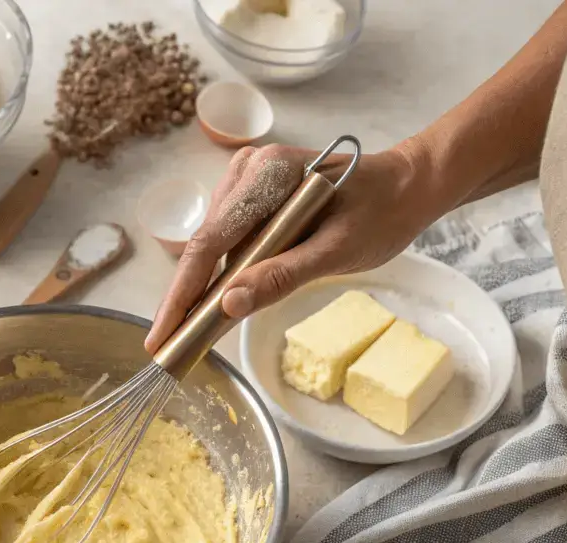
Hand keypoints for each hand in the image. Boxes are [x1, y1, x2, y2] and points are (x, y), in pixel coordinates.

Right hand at [145, 140, 438, 352]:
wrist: (406, 187)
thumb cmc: (382, 212)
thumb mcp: (338, 251)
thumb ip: (282, 276)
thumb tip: (227, 305)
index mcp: (268, 175)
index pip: (209, 242)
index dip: (181, 294)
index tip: (159, 335)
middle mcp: (247, 171)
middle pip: (203, 245)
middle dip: (183, 297)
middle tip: (163, 346)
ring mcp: (246, 182)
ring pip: (211, 246)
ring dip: (199, 289)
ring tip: (182, 333)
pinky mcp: (251, 196)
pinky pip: (227, 241)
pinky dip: (219, 275)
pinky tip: (212, 304)